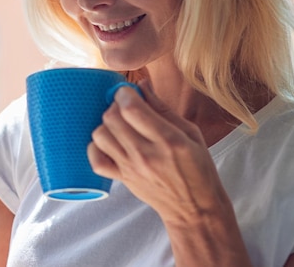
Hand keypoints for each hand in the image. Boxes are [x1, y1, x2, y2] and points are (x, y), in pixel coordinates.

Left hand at [87, 81, 230, 225]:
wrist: (194, 208)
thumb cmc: (198, 169)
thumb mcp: (191, 134)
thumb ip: (163, 108)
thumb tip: (142, 85)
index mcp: (169, 140)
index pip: (132, 109)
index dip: (124, 94)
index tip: (128, 92)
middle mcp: (146, 154)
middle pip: (112, 119)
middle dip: (115, 106)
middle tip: (125, 108)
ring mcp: (131, 168)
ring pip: (101, 136)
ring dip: (106, 124)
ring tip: (120, 125)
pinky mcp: (122, 179)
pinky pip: (96, 160)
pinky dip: (96, 148)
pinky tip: (110, 143)